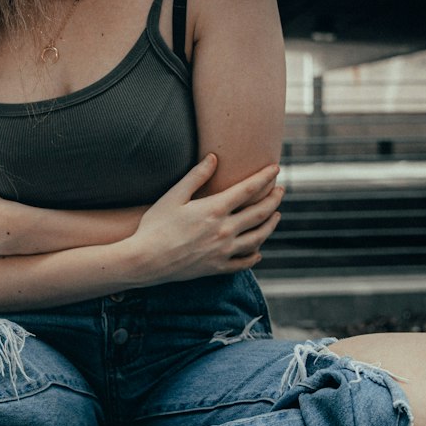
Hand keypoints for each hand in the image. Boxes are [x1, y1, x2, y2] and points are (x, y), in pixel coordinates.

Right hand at [126, 154, 282, 284]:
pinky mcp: (217, 267)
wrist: (144, 261)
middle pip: (259, 213)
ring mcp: (223, 251)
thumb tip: (214, 157)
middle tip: (281, 190)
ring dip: (270, 225)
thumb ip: (196, 177)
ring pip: (258, 238)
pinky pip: (243, 263)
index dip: (264, 177)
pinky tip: (258, 252)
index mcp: (214, 209)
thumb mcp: (173, 196)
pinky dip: (254, 257)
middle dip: (273, 199)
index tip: (275, 169)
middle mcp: (224, 230)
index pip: (248, 190)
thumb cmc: (155, 226)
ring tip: (276, 216)